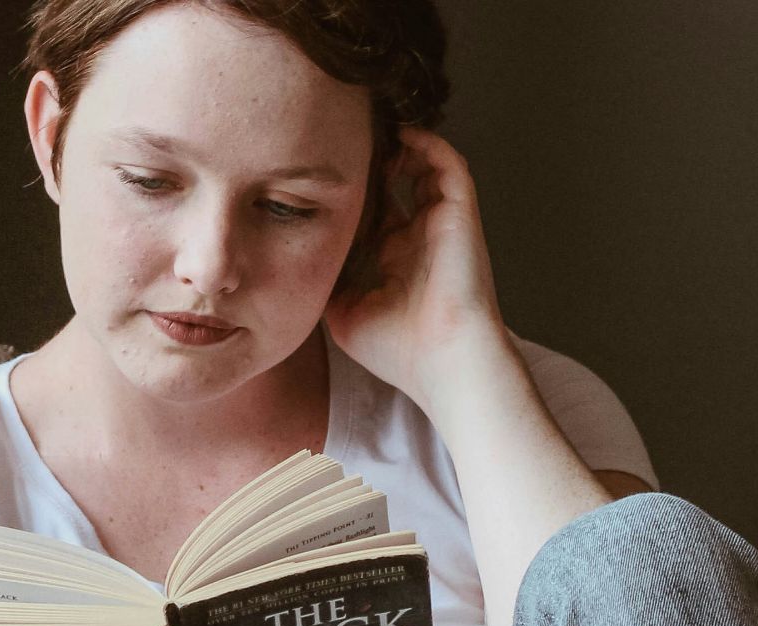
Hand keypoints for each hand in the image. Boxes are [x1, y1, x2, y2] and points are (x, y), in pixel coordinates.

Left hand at [324, 126, 518, 408]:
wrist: (444, 362)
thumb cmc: (399, 350)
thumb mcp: (344, 315)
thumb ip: (327, 282)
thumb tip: (298, 260)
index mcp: (397, 259)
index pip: (376, 211)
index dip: (353, 191)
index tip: (319, 174)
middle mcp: (420, 237)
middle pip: (399, 183)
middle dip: (373, 159)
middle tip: (340, 140)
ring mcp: (441, 224)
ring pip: (426, 165)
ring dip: (400, 145)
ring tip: (369, 131)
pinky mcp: (459, 214)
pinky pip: (449, 164)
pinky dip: (429, 143)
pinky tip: (401, 133)